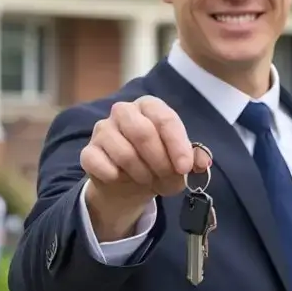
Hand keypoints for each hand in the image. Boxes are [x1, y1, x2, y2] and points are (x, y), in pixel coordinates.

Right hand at [80, 96, 210, 239]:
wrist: (128, 184)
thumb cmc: (157, 164)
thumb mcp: (179, 161)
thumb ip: (192, 159)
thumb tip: (203, 162)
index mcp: (150, 106)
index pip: (165, 119)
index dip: (177, 145)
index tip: (184, 168)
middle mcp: (124, 112)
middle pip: (142, 132)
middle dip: (159, 161)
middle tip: (166, 177)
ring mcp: (103, 129)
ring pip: (123, 152)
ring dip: (141, 173)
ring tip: (148, 180)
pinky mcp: (88, 151)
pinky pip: (99, 163)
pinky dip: (114, 176)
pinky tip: (122, 179)